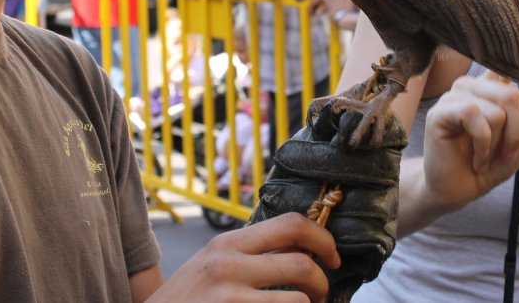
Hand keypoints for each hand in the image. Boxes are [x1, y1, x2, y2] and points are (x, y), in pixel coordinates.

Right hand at [151, 213, 339, 301]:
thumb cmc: (185, 299)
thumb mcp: (212, 264)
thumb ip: (251, 254)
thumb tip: (300, 245)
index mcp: (229, 243)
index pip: (291, 224)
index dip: (323, 239)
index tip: (332, 257)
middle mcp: (229, 264)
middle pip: (302, 263)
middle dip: (322, 282)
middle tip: (321, 295)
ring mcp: (229, 296)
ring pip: (298, 300)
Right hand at [420, 72, 518, 213]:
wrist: (461, 191)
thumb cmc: (489, 163)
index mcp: (490, 86)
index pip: (512, 66)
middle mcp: (471, 85)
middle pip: (511, 95)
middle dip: (516, 133)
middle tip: (505, 154)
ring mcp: (453, 96)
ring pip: (496, 109)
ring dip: (497, 144)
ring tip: (486, 157)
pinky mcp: (440, 112)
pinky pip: (473, 115)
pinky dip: (482, 144)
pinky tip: (476, 158)